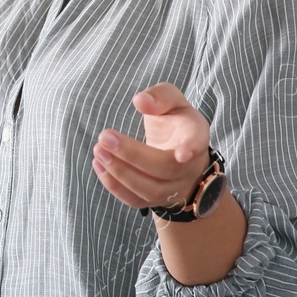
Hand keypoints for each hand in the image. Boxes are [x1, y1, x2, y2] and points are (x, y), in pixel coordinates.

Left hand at [91, 82, 211, 210]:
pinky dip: (114, 185)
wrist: (179, 151)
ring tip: (98, 150)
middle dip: (133, 155)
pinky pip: (135, 200)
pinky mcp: (155, 199)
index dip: (191, 149)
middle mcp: (188, 167)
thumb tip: (141, 101)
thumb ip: (159, 96)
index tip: (182, 154)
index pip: (197, 143)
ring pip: (150, 189)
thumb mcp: (172, 101)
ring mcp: (173, 187)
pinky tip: (98, 164)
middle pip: (165, 168)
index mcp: (195, 135)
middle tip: (104, 137)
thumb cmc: (174, 122)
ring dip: (120, 172)